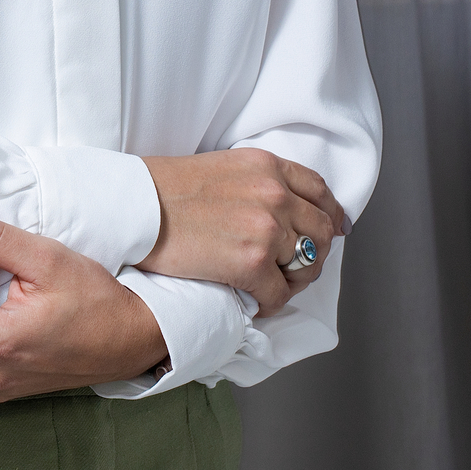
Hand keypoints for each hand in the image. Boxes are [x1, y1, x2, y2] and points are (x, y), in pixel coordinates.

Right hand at [141, 148, 346, 314]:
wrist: (136, 206)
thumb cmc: (166, 188)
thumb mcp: (223, 167)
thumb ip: (258, 184)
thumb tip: (282, 211)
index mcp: (267, 165)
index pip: (319, 191)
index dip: (331, 214)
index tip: (334, 229)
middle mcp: (275, 193)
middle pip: (322, 231)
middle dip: (314, 254)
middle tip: (295, 268)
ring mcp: (267, 229)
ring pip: (308, 266)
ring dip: (294, 281)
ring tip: (272, 286)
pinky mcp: (252, 263)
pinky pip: (279, 295)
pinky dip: (269, 304)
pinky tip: (252, 301)